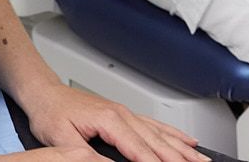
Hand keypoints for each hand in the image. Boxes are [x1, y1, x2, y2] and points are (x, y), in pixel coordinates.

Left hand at [15, 81, 208, 161]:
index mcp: (110, 119)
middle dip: (180, 159)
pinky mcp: (126, 115)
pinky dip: (175, 135)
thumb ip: (86, 155)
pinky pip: (156, 126)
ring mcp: (127, 114)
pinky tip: (188, 142)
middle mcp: (123, 114)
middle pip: (158, 142)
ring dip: (184, 149)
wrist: (45, 93)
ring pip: (162, 134)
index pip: (140, 149)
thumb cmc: (51, 114)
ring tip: (203, 160)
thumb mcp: (62, 139)